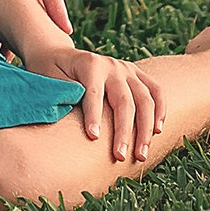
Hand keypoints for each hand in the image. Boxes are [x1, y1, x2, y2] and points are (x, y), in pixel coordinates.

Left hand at [26, 43, 163, 163]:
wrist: (58, 53)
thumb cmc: (49, 71)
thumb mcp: (48, 79)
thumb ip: (62, 95)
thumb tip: (73, 117)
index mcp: (89, 64)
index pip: (94, 94)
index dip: (93, 116)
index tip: (93, 138)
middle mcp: (111, 65)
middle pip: (124, 101)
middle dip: (123, 131)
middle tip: (120, 157)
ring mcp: (126, 68)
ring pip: (145, 99)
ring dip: (146, 129)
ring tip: (141, 155)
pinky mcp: (136, 73)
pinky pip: (156, 91)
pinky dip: (161, 111)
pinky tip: (158, 132)